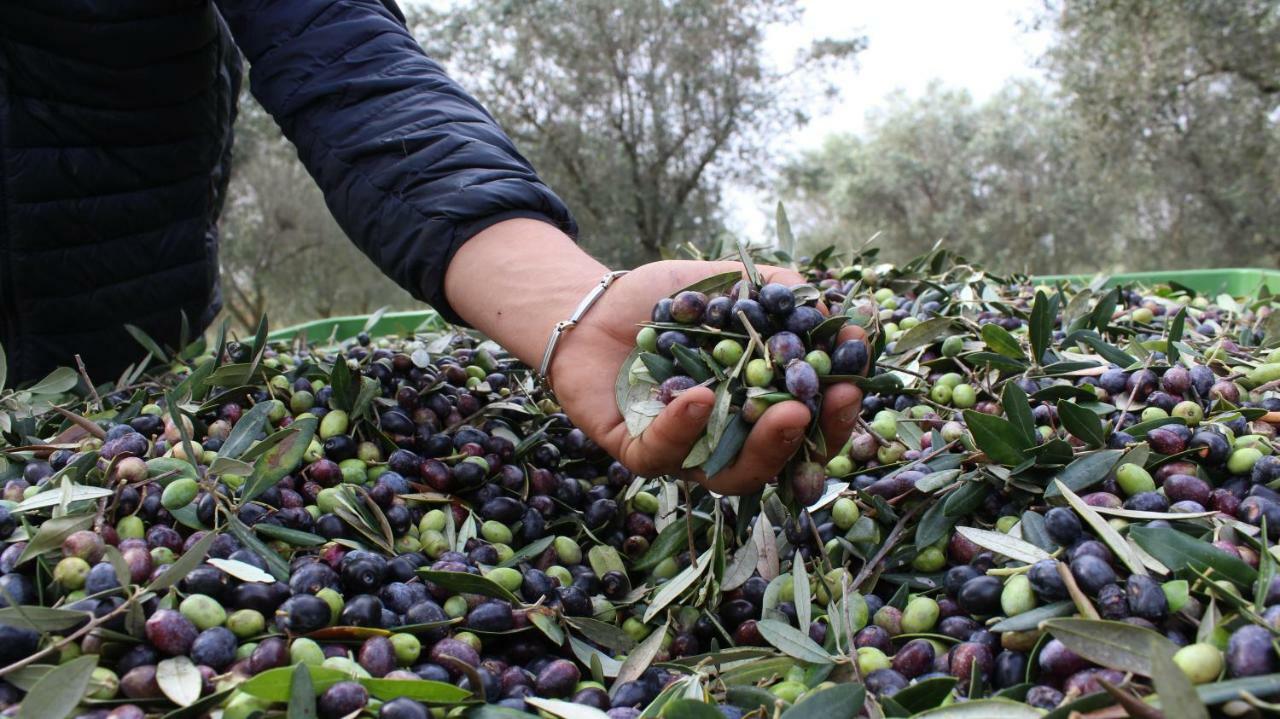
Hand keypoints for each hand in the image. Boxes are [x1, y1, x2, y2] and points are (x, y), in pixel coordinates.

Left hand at [547, 260, 865, 494]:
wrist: (593, 307)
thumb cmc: (663, 300)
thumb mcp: (725, 283)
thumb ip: (777, 291)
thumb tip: (831, 308)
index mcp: (757, 406)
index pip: (811, 424)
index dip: (837, 411)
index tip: (853, 380)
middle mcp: (728, 440)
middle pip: (781, 462)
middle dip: (810, 437)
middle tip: (824, 406)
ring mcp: (686, 453)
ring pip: (731, 474)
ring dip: (763, 446)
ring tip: (781, 411)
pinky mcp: (637, 453)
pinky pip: (663, 455)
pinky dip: (684, 428)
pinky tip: (700, 397)